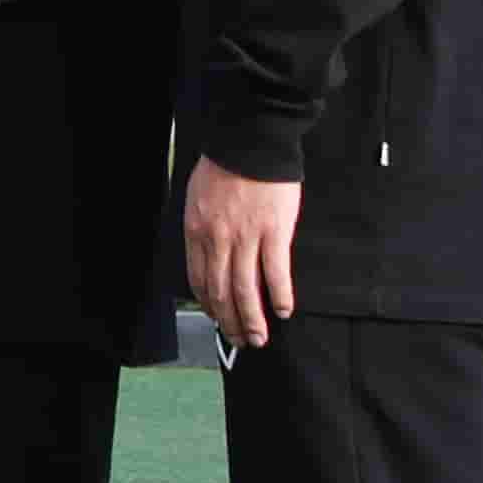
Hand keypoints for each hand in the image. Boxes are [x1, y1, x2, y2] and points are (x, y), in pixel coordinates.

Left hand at [181, 158, 300, 349]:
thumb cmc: (226, 166)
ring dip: (253, 319)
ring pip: (246, 289)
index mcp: (198, 231)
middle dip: (230, 321)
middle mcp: (219, 239)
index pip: (199, 279)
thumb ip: (203, 229)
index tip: (217, 318)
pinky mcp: (274, 232)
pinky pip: (276, 272)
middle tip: (240, 341)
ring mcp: (247, 237)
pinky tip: (284, 310)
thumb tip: (210, 255)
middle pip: (221, 291)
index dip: (208, 304)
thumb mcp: (198, 198)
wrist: (251, 142)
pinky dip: (280, 295)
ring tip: (260, 338)